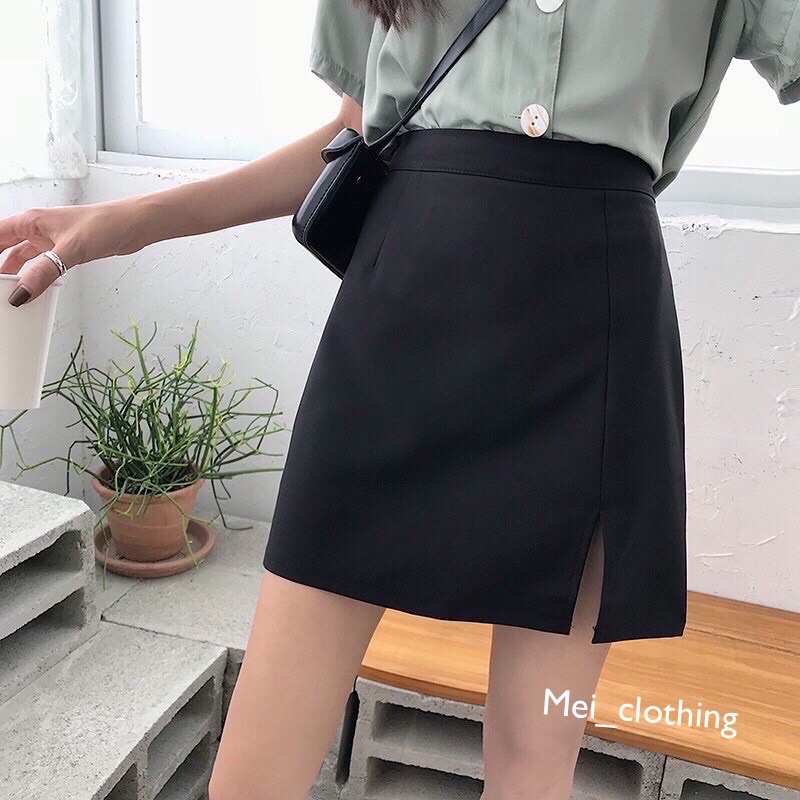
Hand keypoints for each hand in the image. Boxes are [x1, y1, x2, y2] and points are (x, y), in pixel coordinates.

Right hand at [0, 201, 140, 306]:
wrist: (132, 225)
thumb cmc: (104, 224)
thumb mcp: (70, 249)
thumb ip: (44, 271)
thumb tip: (21, 293)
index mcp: (30, 221)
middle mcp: (37, 229)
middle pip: (4, 248)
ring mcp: (50, 241)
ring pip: (22, 259)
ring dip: (13, 274)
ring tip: (7, 292)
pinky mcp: (65, 252)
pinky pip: (41, 266)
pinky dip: (33, 277)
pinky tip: (31, 289)